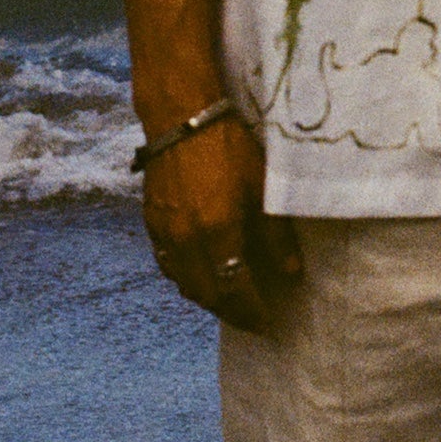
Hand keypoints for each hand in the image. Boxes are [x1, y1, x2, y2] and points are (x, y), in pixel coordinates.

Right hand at [142, 115, 300, 332]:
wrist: (182, 118)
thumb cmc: (229, 147)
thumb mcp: (262, 188)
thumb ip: (275, 236)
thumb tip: (290, 273)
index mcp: (216, 232)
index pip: (234, 289)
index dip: (250, 310)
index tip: (266, 323)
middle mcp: (185, 241)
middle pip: (206, 294)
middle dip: (229, 311)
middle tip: (249, 319)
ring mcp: (163, 234)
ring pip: (183, 282)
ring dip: (206, 297)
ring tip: (228, 300)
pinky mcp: (150, 222)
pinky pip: (167, 264)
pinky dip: (185, 277)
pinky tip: (199, 273)